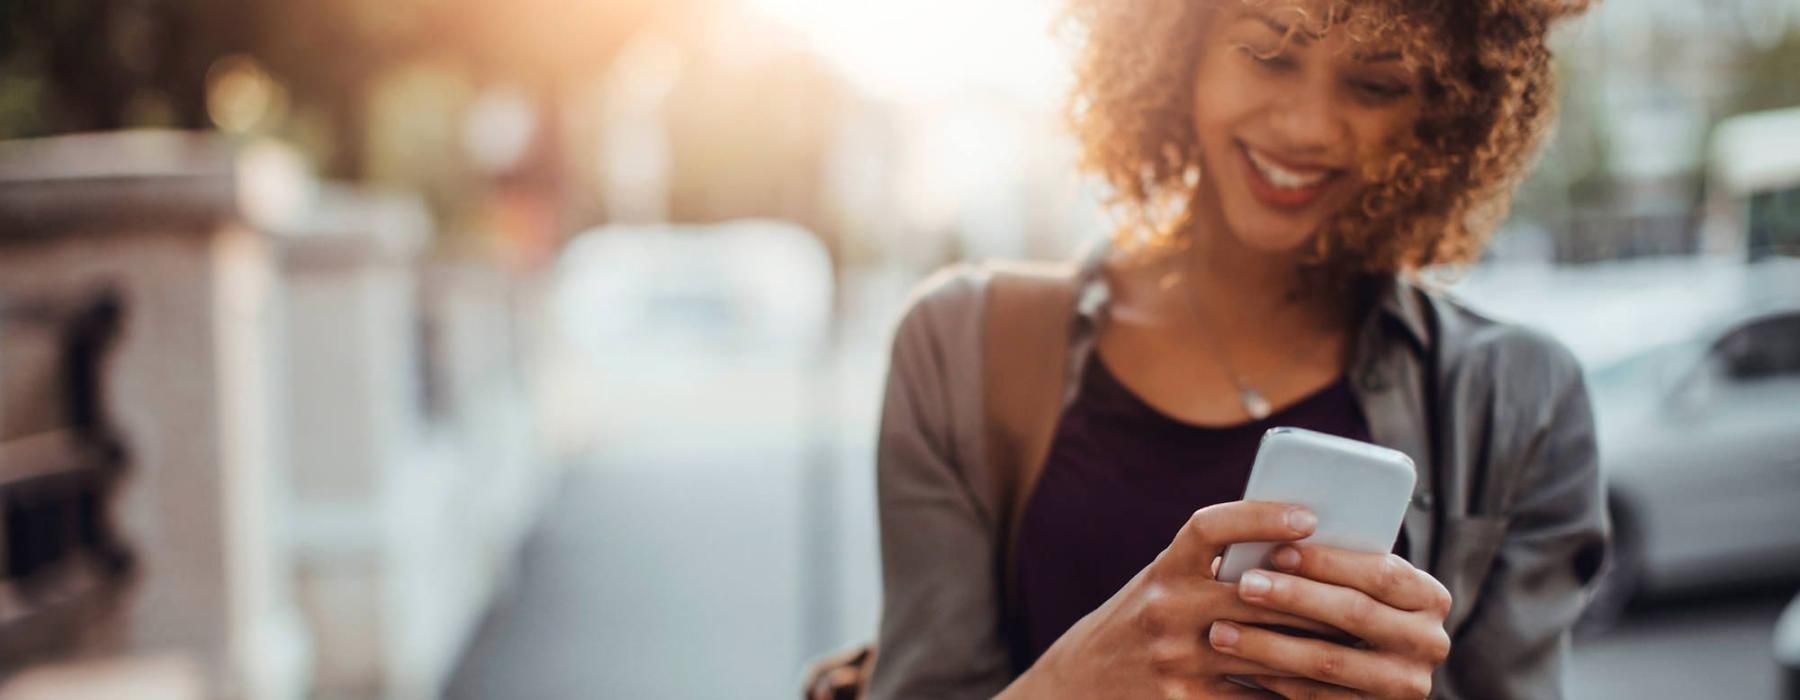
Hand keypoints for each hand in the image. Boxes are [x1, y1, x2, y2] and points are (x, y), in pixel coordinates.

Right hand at [1002, 502, 1339, 699]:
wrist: (1080, 682)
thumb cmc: (1139, 623)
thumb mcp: (1162, 583)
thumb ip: (1212, 568)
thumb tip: (1296, 551)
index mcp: (1163, 568)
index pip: (1211, 527)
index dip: (1260, 516)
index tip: (1308, 516)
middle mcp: (1166, 608)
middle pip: (1257, 595)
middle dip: (1315, 596)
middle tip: (1365, 593)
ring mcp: (1175, 658)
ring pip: (1265, 649)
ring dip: (1315, 647)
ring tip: (1357, 642)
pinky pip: (1254, 699)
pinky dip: (1292, 694)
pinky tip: (1324, 689)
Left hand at [1209, 544, 1452, 698]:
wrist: (1372, 675)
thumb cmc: (1352, 610)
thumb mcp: (1360, 585)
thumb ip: (1337, 566)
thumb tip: (1276, 537)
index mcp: (1429, 598)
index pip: (1380, 572)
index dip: (1327, 562)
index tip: (1277, 550)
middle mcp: (1429, 643)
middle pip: (1355, 613)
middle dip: (1294, 597)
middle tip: (1244, 585)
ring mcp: (1405, 685)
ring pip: (1330, 661)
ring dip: (1269, 645)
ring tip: (1222, 630)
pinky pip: (1318, 697)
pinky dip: (1276, 680)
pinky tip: (1241, 666)